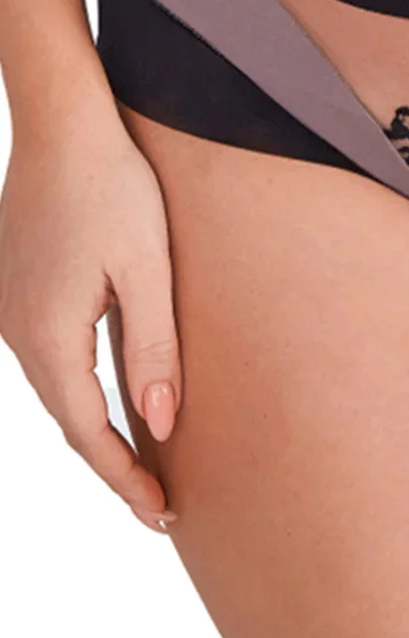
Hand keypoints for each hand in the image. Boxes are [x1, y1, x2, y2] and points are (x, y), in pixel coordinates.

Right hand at [0, 99, 182, 531]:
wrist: (63, 123)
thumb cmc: (112, 185)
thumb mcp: (148, 267)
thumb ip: (155, 347)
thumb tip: (160, 425)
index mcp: (48, 335)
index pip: (90, 432)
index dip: (126, 479)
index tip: (163, 515)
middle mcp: (18, 332)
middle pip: (71, 420)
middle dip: (116, 466)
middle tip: (162, 508)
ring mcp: (13, 311)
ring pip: (61, 392)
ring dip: (100, 430)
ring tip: (145, 467)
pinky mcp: (21, 291)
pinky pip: (54, 360)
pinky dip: (86, 392)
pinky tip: (115, 400)